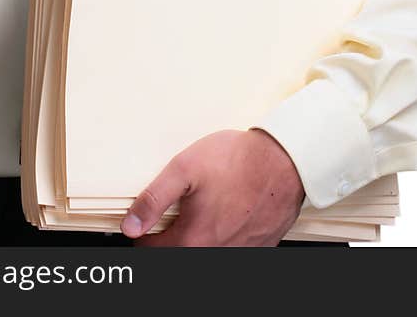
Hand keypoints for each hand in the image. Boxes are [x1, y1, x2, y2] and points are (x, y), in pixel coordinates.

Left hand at [120, 129, 304, 245]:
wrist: (285, 160)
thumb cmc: (240, 161)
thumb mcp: (184, 169)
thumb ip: (153, 199)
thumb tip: (130, 225)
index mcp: (192, 240)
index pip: (152, 252)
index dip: (143, 234)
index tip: (146, 222)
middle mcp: (216, 254)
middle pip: (180, 256)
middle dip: (172, 239)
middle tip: (178, 214)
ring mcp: (240, 253)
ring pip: (207, 254)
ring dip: (199, 240)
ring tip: (205, 212)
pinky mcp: (260, 246)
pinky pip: (234, 251)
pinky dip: (226, 240)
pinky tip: (229, 217)